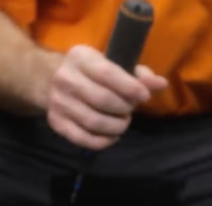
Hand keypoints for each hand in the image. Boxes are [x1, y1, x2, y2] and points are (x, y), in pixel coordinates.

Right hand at [46, 45, 166, 149]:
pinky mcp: (56, 122)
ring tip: (123, 122)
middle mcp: (65, 79)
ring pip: (93, 122)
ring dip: (116, 126)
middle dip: (124, 108)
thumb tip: (162, 84)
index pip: (107, 73)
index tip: (144, 96)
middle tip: (130, 109)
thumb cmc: (89, 71)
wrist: (49, 78)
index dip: (130, 87)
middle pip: (102, 100)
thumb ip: (137, 74)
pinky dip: (103, 141)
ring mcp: (58, 102)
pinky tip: (112, 136)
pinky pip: (82, 139)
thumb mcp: (110, 63)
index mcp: (80, 57)